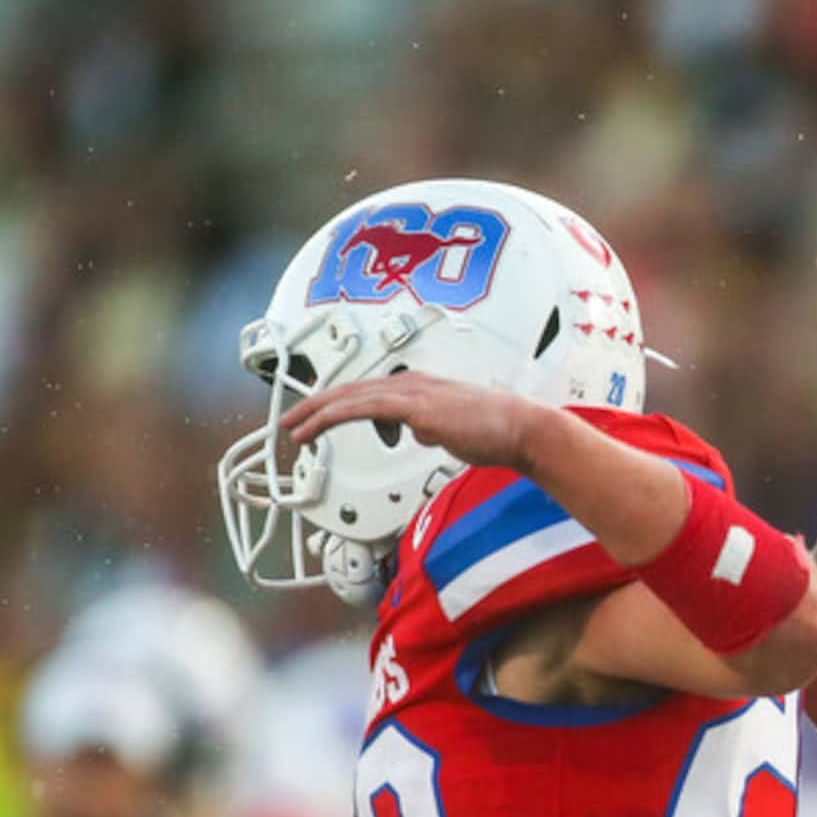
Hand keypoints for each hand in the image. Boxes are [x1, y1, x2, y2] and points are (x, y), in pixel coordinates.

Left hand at [280, 371, 539, 471]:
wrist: (524, 430)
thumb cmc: (499, 432)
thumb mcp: (456, 431)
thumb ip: (433, 429)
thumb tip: (421, 433)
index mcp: (421, 387)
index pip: (368, 392)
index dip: (338, 403)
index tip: (318, 417)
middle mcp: (412, 383)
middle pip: (350, 389)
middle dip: (315, 405)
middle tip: (291, 420)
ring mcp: (412, 393)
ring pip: (350, 397)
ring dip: (316, 412)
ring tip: (295, 429)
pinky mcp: (414, 408)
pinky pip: (362, 409)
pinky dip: (334, 416)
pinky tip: (317, 426)